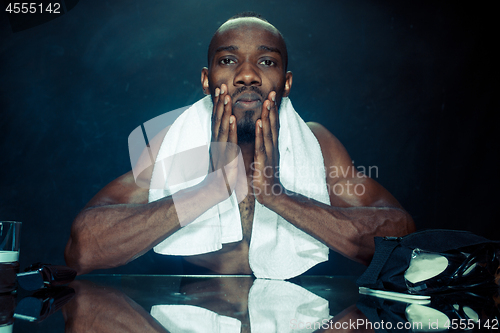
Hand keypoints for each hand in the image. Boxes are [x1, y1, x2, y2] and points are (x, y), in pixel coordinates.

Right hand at [209, 84, 246, 202]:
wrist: (217, 191)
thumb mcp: (223, 154)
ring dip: (223, 111)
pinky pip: (228, 141)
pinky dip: (229, 128)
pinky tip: (231, 118)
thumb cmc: (222, 173)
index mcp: (217, 141)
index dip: (218, 104)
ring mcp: (219, 149)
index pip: (217, 119)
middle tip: (221, 86)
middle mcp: (216, 142)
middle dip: (219, 102)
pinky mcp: (225, 157)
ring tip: (226, 96)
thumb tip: (226, 132)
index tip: (220, 90)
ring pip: (221, 126)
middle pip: (217, 119)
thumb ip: (224, 143)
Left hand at [252, 91, 282, 206]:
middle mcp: (272, 147)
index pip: (273, 125)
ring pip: (269, 132)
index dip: (272, 110)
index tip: (271, 96)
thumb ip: (264, 146)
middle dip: (272, 108)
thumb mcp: (265, 158)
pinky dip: (261, 133)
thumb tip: (262, 135)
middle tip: (272, 93)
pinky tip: (260, 123)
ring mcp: (269, 154)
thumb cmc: (265, 176)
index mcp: (271, 146)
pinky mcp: (263, 162)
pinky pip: (262, 145)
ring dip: (268, 116)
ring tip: (267, 102)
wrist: (270, 195)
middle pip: (273, 125)